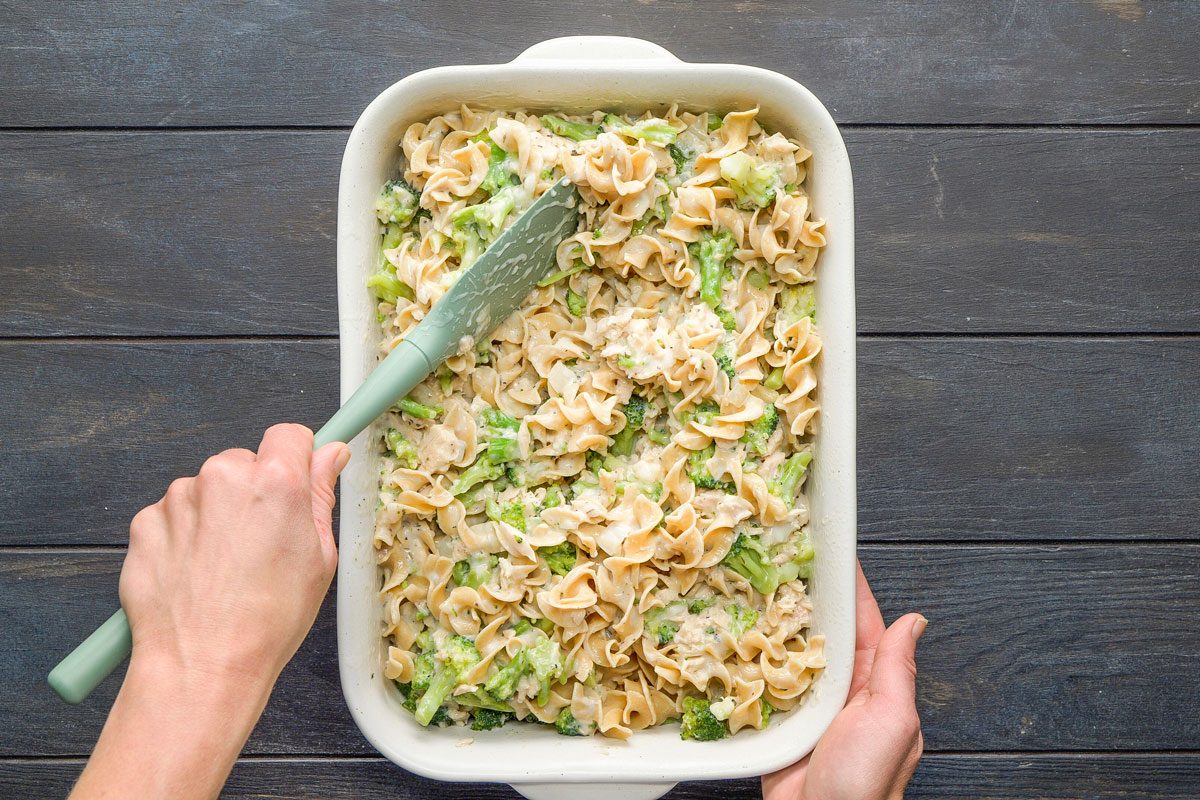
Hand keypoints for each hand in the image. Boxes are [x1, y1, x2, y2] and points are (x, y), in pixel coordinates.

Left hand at [71, 424, 348, 799]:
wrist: (202, 665)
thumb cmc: (269, 620)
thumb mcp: (320, 558)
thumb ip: (321, 495)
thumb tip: (331, 454)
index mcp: (275, 481)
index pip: (289, 435)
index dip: (297, 458)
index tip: (297, 481)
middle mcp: (223, 477)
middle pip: (245, 461)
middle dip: (254, 491)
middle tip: (262, 542)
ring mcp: (179, 499)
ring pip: (206, 489)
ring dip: (216, 514)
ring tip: (225, 567)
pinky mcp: (145, 523)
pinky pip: (172, 515)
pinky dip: (183, 536)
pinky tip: (196, 574)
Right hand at [762, 563, 925, 799]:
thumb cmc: (864, 784)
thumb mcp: (892, 720)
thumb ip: (899, 669)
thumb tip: (915, 621)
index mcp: (875, 685)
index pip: (863, 623)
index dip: (849, 587)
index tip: (834, 550)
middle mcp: (841, 690)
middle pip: (821, 632)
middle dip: (803, 596)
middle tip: (779, 556)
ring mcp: (806, 704)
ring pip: (788, 651)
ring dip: (770, 623)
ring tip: (749, 584)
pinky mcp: (775, 721)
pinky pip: (761, 681)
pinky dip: (747, 658)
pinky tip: (731, 634)